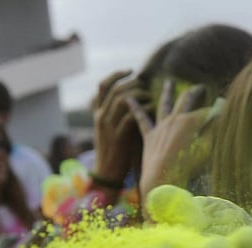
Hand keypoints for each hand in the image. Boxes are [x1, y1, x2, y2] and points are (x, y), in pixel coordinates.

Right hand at [92, 70, 150, 184]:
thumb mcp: (112, 128)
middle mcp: (101, 117)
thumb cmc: (116, 150)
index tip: (131, 70)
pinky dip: (143, 110)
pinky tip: (152, 110)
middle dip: (134, 84)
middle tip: (147, 87)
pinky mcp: (118, 137)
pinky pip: (130, 116)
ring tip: (150, 98)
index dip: (117, 74)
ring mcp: (109, 126)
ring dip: (140, 95)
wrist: (107, 173)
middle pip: (116, 89)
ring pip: (122, 99)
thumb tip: (137, 97)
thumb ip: (119, 113)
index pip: (103, 85)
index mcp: (98, 113)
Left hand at [127, 79, 214, 202]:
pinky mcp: (149, 137)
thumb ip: (214, 133)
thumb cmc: (187, 168)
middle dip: (195, 91)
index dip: (218, 110)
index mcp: (191, 121)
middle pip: (186, 99)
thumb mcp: (207, 150)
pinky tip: (128, 99)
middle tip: (200, 86)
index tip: (226, 107)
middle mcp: (175, 119)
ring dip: (167, 92)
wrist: (162, 180)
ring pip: (164, 104)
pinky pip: (141, 119)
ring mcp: (160, 127)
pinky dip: (135, 108)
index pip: (208, 112)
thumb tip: (221, 119)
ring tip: (168, 82)